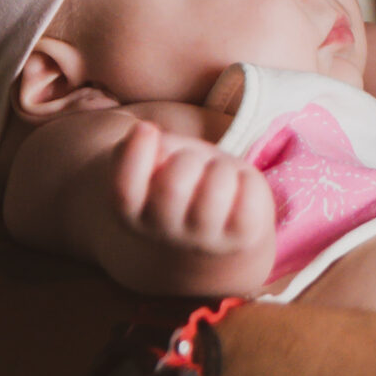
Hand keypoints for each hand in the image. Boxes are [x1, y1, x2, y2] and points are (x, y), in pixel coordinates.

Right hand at [102, 121, 276, 295]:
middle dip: (187, 159)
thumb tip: (160, 147)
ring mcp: (205, 239)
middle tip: (192, 164)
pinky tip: (240, 188)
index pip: (125, 189)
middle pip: (174, 184)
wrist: (211, 246)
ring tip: (217, 176)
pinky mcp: (243, 235)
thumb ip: (152, 152)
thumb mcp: (155, 166)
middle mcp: (165, 233)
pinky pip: (250, 193)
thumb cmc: (178, 187)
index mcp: (133, 214)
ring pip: (217, 187)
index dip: (135, 153)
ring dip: (220, 168)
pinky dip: (248, 179)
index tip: (146, 129)